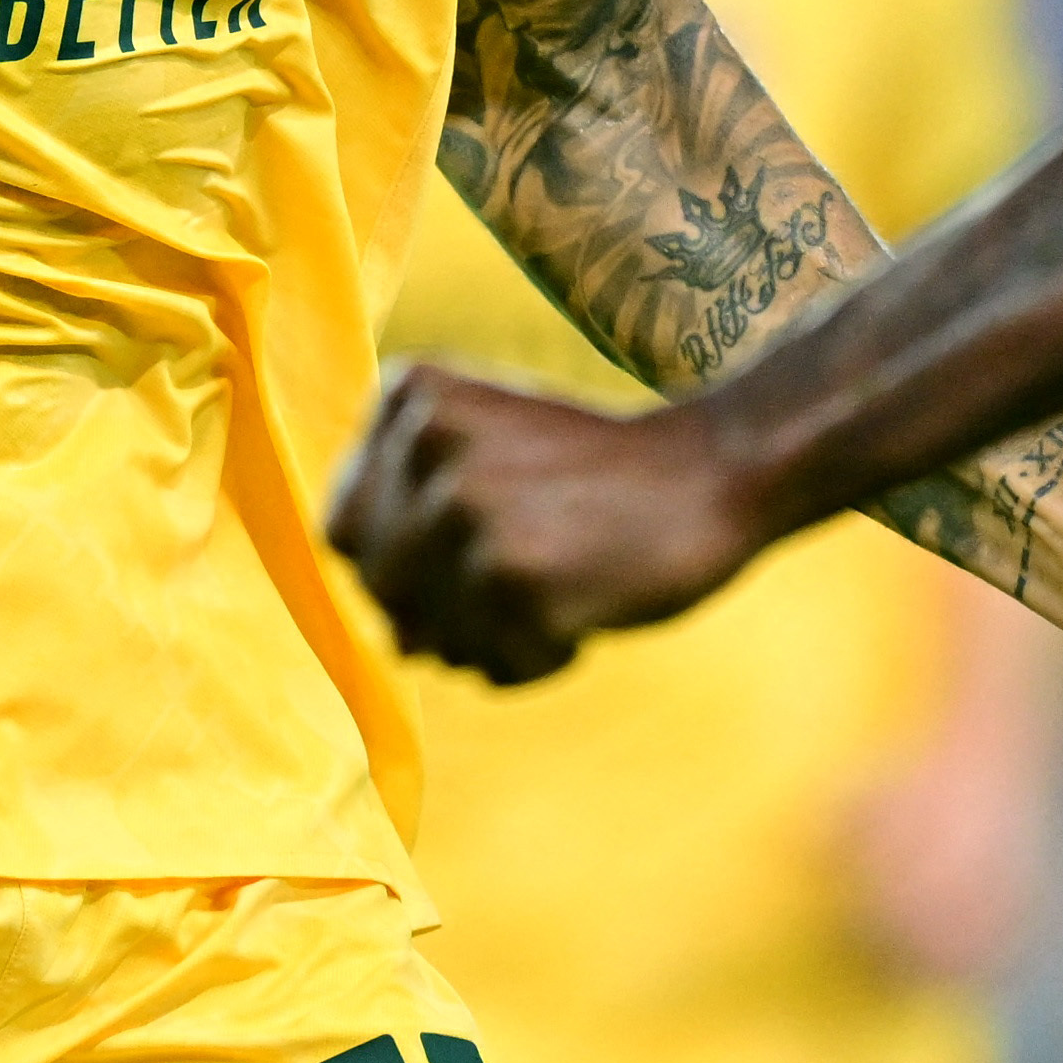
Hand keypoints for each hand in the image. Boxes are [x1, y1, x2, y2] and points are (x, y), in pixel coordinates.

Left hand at [330, 361, 764, 685]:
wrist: (716, 470)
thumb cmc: (595, 472)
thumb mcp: (484, 447)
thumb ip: (409, 516)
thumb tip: (395, 640)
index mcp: (412, 395)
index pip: (346, 529)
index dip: (404, 561)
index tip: (482, 539)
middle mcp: (429, 443)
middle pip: (383, 589)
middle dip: (451, 605)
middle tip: (535, 567)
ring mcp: (470, 510)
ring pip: (432, 638)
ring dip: (496, 638)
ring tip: (562, 584)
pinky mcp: (517, 579)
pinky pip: (496, 667)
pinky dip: (541, 660)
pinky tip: (589, 609)